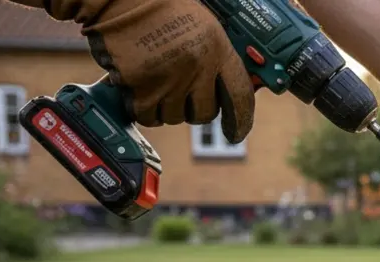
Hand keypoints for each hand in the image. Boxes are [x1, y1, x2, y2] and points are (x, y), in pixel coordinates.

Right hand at [28, 0, 255, 142]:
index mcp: (218, 49)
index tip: (235, 132)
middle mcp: (198, 68)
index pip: (240, 96)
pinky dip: (143, 108)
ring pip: (174, 117)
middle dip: (193, 108)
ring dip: (165, 107)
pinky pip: (147, 116)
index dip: (241, 119)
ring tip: (155, 82)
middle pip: (204, 113)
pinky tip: (139, 90)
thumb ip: (215, 57)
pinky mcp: (142, 88)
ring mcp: (169, 80)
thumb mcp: (202, 27)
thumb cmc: (160, 8)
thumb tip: (223, 90)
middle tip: (180, 93)